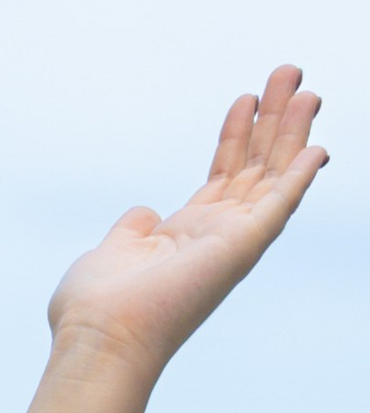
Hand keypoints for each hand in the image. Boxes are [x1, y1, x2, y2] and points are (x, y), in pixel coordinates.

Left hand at [48, 67, 327, 375]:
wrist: (99, 339)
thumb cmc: (95, 310)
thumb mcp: (114, 250)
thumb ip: (134, 229)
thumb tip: (145, 213)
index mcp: (186, 235)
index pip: (223, 175)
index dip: (237, 134)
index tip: (247, 98)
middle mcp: (215, 237)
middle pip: (255, 166)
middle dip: (274, 120)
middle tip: (290, 73)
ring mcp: (231, 242)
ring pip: (272, 175)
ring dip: (291, 131)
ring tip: (304, 87)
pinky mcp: (241, 248)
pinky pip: (279, 206)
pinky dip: (299, 177)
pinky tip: (317, 147)